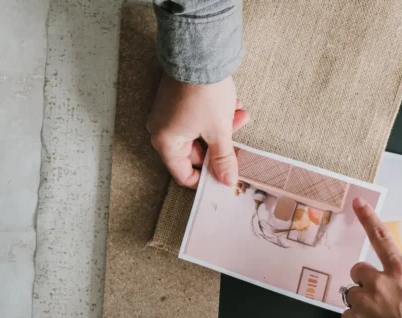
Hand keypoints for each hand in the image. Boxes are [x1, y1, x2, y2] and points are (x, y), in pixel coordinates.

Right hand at [147, 74, 249, 188]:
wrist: (200, 53)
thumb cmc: (204, 93)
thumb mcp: (219, 131)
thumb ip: (223, 159)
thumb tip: (227, 181)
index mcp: (166, 143)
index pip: (183, 174)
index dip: (205, 178)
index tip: (224, 175)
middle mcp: (161, 130)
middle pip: (195, 152)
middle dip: (221, 144)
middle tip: (238, 137)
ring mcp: (168, 114)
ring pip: (200, 132)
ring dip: (222, 126)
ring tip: (240, 114)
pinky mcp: (176, 100)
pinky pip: (196, 117)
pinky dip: (214, 115)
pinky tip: (232, 104)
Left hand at [341, 197, 401, 317]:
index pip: (382, 239)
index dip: (369, 218)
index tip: (357, 203)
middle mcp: (379, 283)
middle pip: (359, 270)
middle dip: (366, 281)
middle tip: (381, 299)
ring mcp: (363, 301)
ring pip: (352, 293)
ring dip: (361, 303)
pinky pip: (347, 314)